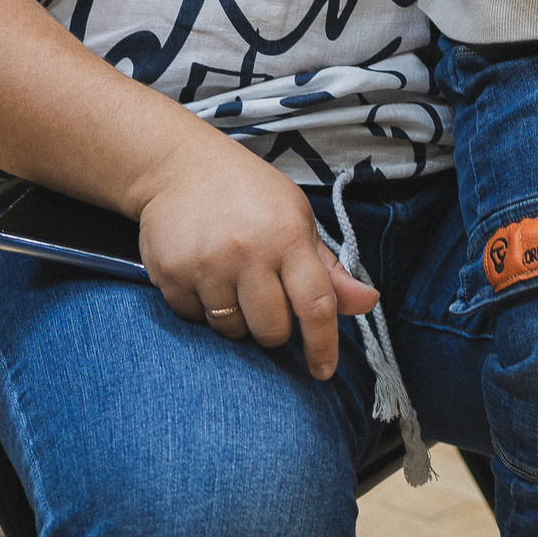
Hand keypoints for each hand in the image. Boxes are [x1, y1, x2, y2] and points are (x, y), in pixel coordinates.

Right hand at [132, 137, 377, 379]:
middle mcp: (247, 251)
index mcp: (287, 235)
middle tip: (265, 299)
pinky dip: (201, 308)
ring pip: (231, 331)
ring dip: (236, 319)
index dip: (323, 345)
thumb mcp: (296, 217)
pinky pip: (193, 318)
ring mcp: (205, 263)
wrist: (178, 165)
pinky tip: (202, 274)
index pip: (315, 304)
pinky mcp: (170, 272)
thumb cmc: (247, 192)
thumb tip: (368, 302)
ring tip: (230, 280)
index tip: (323, 371)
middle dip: (274, 329)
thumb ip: (328, 268)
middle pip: (271, 330)